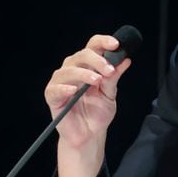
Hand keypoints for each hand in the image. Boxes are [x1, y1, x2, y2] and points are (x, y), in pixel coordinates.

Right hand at [45, 34, 131, 152]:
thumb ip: (114, 77)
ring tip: (97, 81)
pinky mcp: (52, 96)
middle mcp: (73, 69)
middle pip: (82, 55)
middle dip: (97, 60)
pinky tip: (74, 90)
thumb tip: (125, 60)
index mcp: (88, 65)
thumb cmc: (97, 112)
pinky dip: (64, 88)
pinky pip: (55, 89)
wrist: (89, 135)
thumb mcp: (110, 94)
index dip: (103, 42)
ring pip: (69, 70)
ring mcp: (61, 81)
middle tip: (109, 70)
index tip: (116, 44)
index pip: (93, 46)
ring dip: (84, 74)